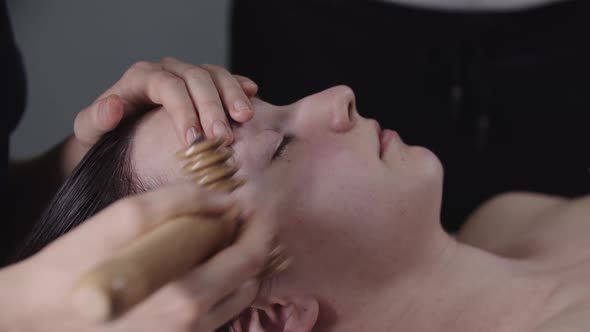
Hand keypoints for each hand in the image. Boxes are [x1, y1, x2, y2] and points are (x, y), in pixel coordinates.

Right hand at [0, 182, 273, 331]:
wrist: (37, 315)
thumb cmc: (74, 264)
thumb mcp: (124, 218)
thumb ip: (181, 203)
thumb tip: (223, 201)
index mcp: (186, 296)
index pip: (249, 259)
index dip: (260, 228)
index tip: (255, 208)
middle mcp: (192, 325)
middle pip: (248, 281)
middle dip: (250, 246)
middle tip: (237, 222)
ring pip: (234, 301)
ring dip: (235, 269)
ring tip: (216, 243)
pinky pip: (213, 316)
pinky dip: (217, 288)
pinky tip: (195, 268)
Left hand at [66, 59, 257, 172]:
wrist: (117, 140)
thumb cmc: (104, 138)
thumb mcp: (89, 131)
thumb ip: (94, 120)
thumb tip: (113, 108)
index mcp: (140, 78)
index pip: (167, 86)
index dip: (183, 110)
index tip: (193, 140)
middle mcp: (167, 71)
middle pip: (196, 79)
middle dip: (212, 108)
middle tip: (222, 139)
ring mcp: (188, 76)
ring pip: (215, 75)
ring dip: (232, 96)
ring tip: (244, 119)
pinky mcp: (205, 87)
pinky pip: (226, 79)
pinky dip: (239, 86)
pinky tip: (252, 96)